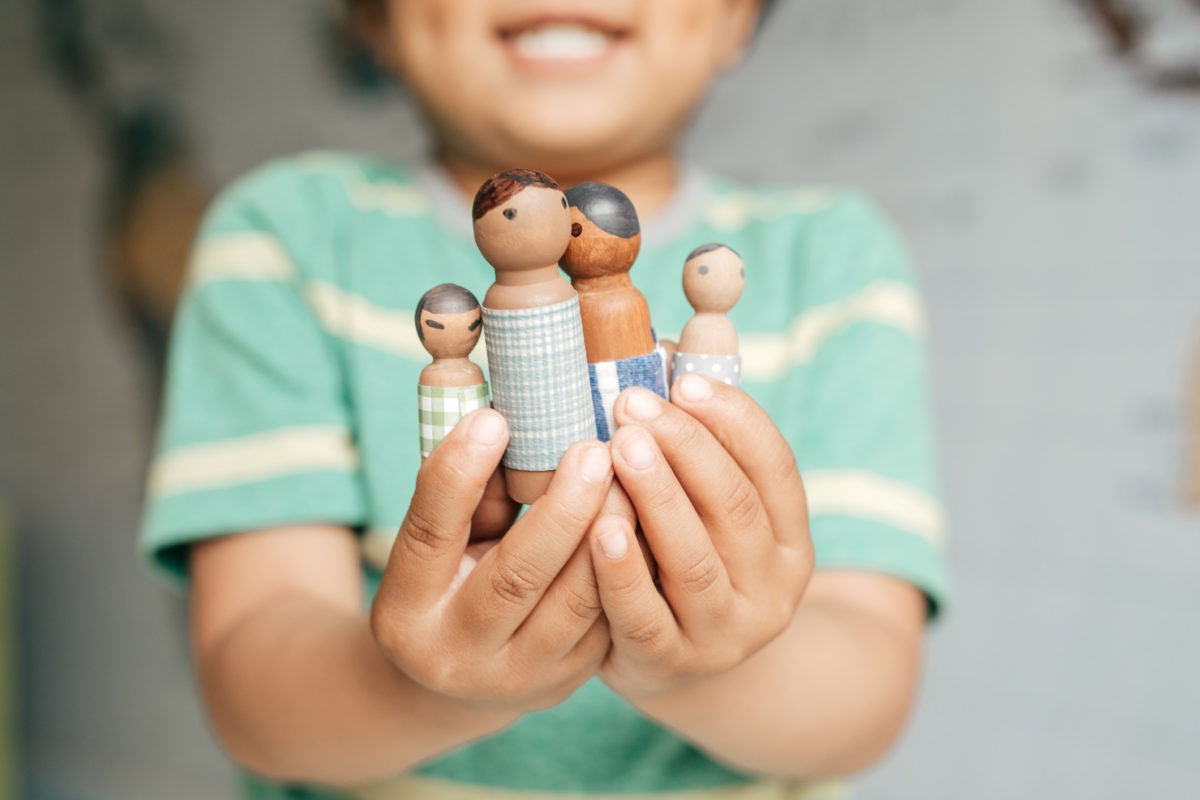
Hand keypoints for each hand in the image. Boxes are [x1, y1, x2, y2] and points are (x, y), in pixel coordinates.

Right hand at [371, 408, 614, 714]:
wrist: (460, 678)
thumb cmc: (448, 579)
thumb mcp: (439, 541)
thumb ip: (466, 490)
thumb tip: (502, 416)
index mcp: (405, 607)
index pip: (430, 531)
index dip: (460, 472)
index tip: (496, 417)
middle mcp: (454, 652)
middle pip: (517, 575)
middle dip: (563, 508)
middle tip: (595, 449)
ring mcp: (516, 677)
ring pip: (577, 601)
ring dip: (611, 531)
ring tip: (631, 474)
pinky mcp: (568, 680)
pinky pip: (609, 617)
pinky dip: (631, 562)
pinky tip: (646, 516)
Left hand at [590, 375, 813, 697]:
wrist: (676, 663)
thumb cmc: (683, 557)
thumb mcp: (707, 504)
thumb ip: (703, 435)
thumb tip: (681, 334)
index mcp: (792, 540)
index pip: (775, 468)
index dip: (733, 418)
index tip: (684, 377)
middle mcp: (772, 589)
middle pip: (733, 506)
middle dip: (684, 447)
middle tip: (631, 403)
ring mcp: (725, 633)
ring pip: (694, 558)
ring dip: (656, 496)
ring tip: (617, 447)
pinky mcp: (670, 663)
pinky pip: (644, 613)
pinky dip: (622, 567)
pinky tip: (598, 524)